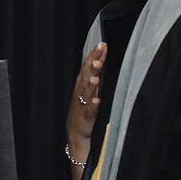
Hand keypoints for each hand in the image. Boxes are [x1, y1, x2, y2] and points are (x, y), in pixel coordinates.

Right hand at [66, 42, 106, 179]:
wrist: (76, 135)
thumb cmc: (85, 110)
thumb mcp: (90, 91)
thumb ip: (96, 76)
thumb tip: (104, 60)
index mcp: (82, 85)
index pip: (88, 67)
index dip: (94, 55)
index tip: (103, 44)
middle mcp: (81, 93)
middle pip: (86, 76)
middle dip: (93, 64)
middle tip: (99, 53)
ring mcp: (82, 106)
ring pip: (86, 92)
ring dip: (91, 84)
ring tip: (96, 75)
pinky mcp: (86, 119)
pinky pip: (89, 111)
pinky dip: (93, 105)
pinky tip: (97, 100)